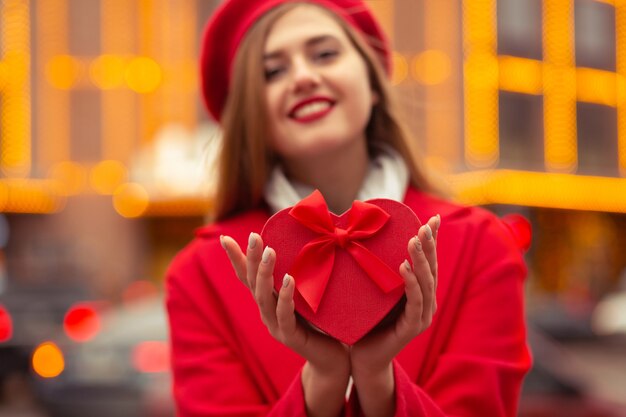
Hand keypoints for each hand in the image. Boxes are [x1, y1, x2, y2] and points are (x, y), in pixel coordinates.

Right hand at [220, 233, 349, 416]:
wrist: (331, 357)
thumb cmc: (319, 322)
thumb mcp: (304, 295)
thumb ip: (295, 277)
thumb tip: (301, 243)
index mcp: (267, 301)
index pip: (246, 276)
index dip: (235, 258)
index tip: (224, 237)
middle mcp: (266, 312)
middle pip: (252, 283)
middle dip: (250, 258)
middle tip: (254, 236)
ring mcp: (275, 326)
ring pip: (263, 297)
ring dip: (265, 273)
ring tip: (270, 251)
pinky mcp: (290, 337)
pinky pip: (284, 315)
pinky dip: (285, 296)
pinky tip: (288, 279)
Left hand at [348, 214, 440, 416]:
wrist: (361, 357)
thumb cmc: (367, 321)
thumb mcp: (375, 291)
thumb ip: (381, 271)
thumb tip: (367, 237)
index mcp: (421, 292)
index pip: (429, 262)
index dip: (433, 241)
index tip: (434, 218)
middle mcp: (426, 303)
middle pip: (432, 269)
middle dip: (429, 245)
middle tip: (425, 225)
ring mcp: (422, 316)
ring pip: (426, 283)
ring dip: (421, 259)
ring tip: (414, 239)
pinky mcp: (412, 328)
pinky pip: (415, 302)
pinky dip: (411, 283)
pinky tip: (404, 266)